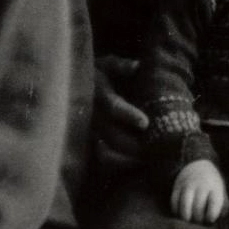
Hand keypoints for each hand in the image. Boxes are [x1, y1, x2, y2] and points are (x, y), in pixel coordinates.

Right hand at [93, 55, 148, 169]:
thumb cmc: (99, 72)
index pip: (113, 107)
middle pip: (112, 134)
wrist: (74, 84)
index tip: (145, 123)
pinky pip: (101, 156)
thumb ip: (121, 66)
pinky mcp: (88, 140)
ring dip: (127, 156)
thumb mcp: (107, 64)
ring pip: (107, 148)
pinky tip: (134, 164)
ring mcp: (89, 130)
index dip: (128, 115)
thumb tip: (137, 66)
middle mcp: (92, 115)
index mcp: (98, 94)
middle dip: (133, 143)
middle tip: (154, 149)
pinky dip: (117, 162)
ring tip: (148, 159)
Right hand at [172, 159, 228, 224]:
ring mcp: (187, 186)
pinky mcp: (176, 188)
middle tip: (199, 222)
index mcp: (215, 187)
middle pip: (198, 208)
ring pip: (184, 208)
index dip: (211, 216)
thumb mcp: (221, 193)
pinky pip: (174, 205)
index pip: (214, 204)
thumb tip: (219, 222)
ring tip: (190, 220)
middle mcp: (201, 185)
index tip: (210, 219)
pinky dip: (177, 213)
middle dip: (198, 220)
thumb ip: (223, 208)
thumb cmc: (211, 186)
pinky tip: (182, 214)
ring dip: (186, 219)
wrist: (197, 166)